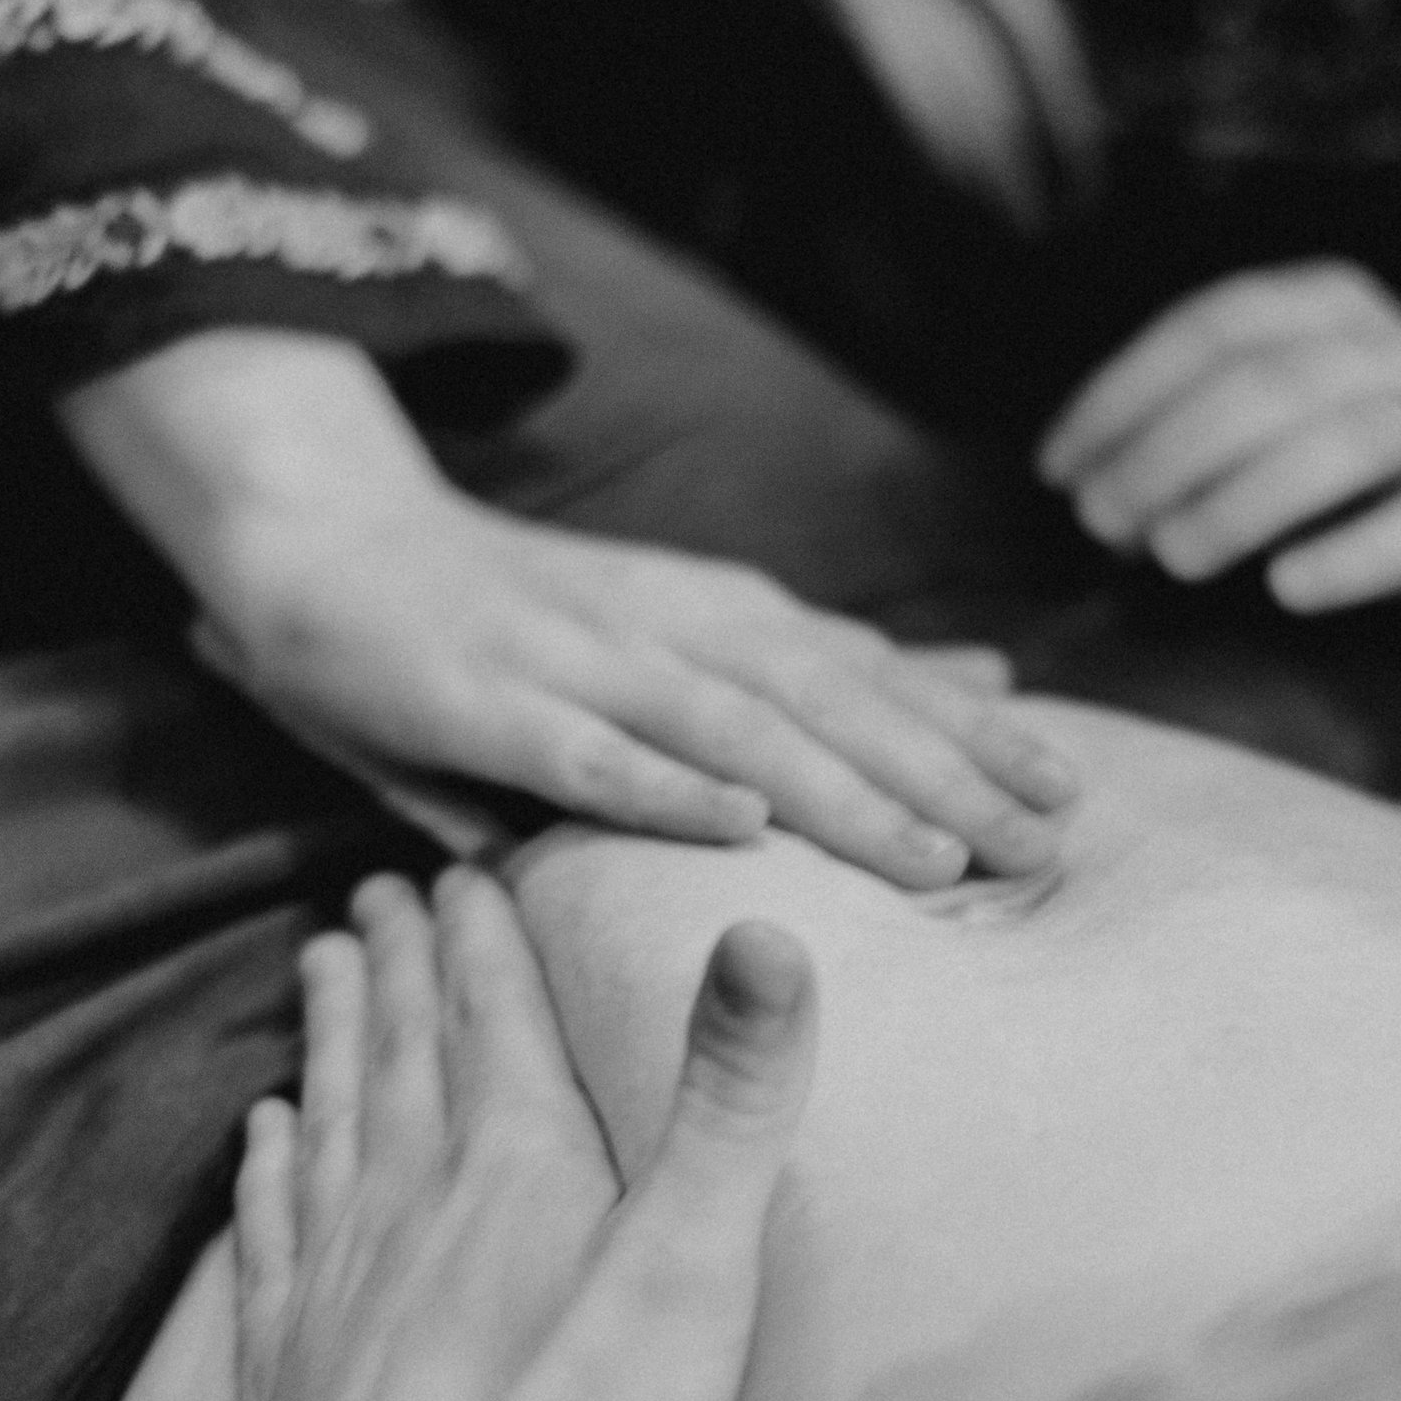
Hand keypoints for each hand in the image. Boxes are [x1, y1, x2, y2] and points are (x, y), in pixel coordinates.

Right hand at [63, 328, 1075, 885]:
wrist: (327, 536)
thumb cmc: (513, 617)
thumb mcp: (685, 627)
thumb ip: (819, 663)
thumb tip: (977, 682)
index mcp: (722, 615)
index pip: (871, 675)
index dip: (974, 735)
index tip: (1072, 793)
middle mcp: (672, 626)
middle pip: (833, 703)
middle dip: (947, 776)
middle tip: (1047, 845)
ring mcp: (582, 661)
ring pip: (737, 731)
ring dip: (841, 796)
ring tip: (936, 863)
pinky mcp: (489, 702)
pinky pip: (587, 755)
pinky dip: (666, 790)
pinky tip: (739, 832)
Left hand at [233, 869, 815, 1400]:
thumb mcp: (693, 1271)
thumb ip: (732, 1100)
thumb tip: (770, 927)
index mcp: (512, 1169)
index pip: (494, 1012)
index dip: (485, 929)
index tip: (472, 856)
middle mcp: (405, 1206)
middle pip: (403, 1051)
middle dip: (401, 961)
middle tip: (383, 885)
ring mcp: (331, 1295)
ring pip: (331, 1126)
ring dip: (333, 1038)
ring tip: (324, 966)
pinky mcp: (286, 1385)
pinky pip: (271, 1242)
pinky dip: (269, 1171)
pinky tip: (264, 1140)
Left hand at [1038, 273, 1400, 627]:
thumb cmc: (1358, 464)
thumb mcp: (1282, 412)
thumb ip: (1198, 425)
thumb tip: (1084, 483)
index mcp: (1327, 303)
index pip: (1211, 330)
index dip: (1123, 396)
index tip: (1057, 467)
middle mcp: (1389, 348)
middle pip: (1264, 385)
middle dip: (1165, 454)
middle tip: (1100, 522)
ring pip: (1336, 446)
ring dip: (1238, 501)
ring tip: (1170, 556)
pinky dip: (1345, 558)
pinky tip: (1285, 589)